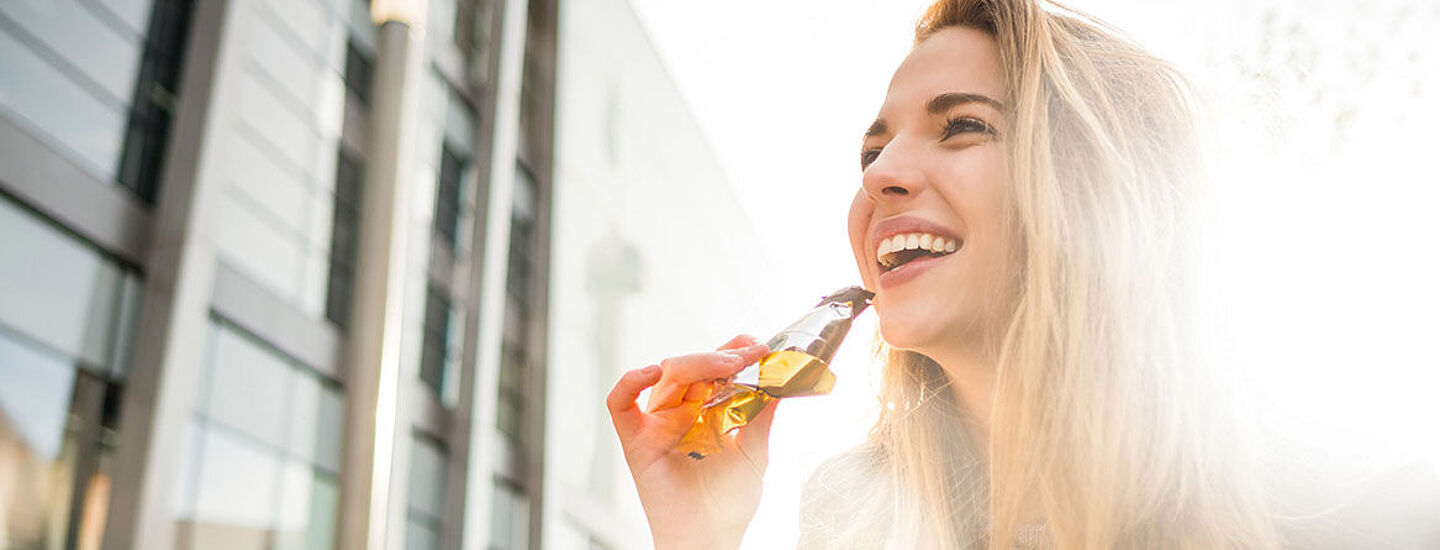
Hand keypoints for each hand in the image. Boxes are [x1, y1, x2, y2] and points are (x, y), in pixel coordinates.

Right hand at [607, 335, 775, 549]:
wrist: (710, 538)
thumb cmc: (727, 503)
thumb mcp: (754, 450)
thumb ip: (763, 415)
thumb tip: (778, 378)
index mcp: (704, 412)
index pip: (713, 369)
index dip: (733, 353)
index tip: (759, 348)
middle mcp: (678, 413)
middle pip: (692, 368)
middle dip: (721, 357)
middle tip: (749, 355)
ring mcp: (656, 424)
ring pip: (666, 377)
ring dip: (697, 363)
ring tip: (728, 365)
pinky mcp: (636, 440)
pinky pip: (620, 404)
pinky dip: (630, 383)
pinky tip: (653, 371)